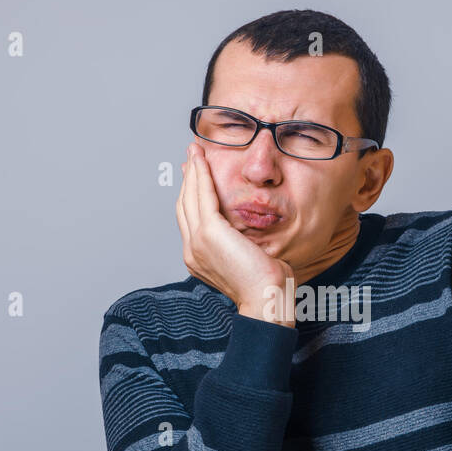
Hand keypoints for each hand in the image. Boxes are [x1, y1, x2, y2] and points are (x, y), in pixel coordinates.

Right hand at [176, 142, 294, 324]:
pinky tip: (203, 161)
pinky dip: (202, 176)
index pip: (191, 218)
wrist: (266, 299)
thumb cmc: (267, 286)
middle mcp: (192, 250)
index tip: (194, 175)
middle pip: (185, 204)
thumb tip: (249, 234)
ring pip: (190, 197)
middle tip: (191, 155)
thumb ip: (243, 244)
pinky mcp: (209, 233)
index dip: (191, 194)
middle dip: (188, 177)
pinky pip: (203, 196)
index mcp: (199, 258)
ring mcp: (197, 242)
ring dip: (192, 170)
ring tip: (194, 151)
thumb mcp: (250, 259)